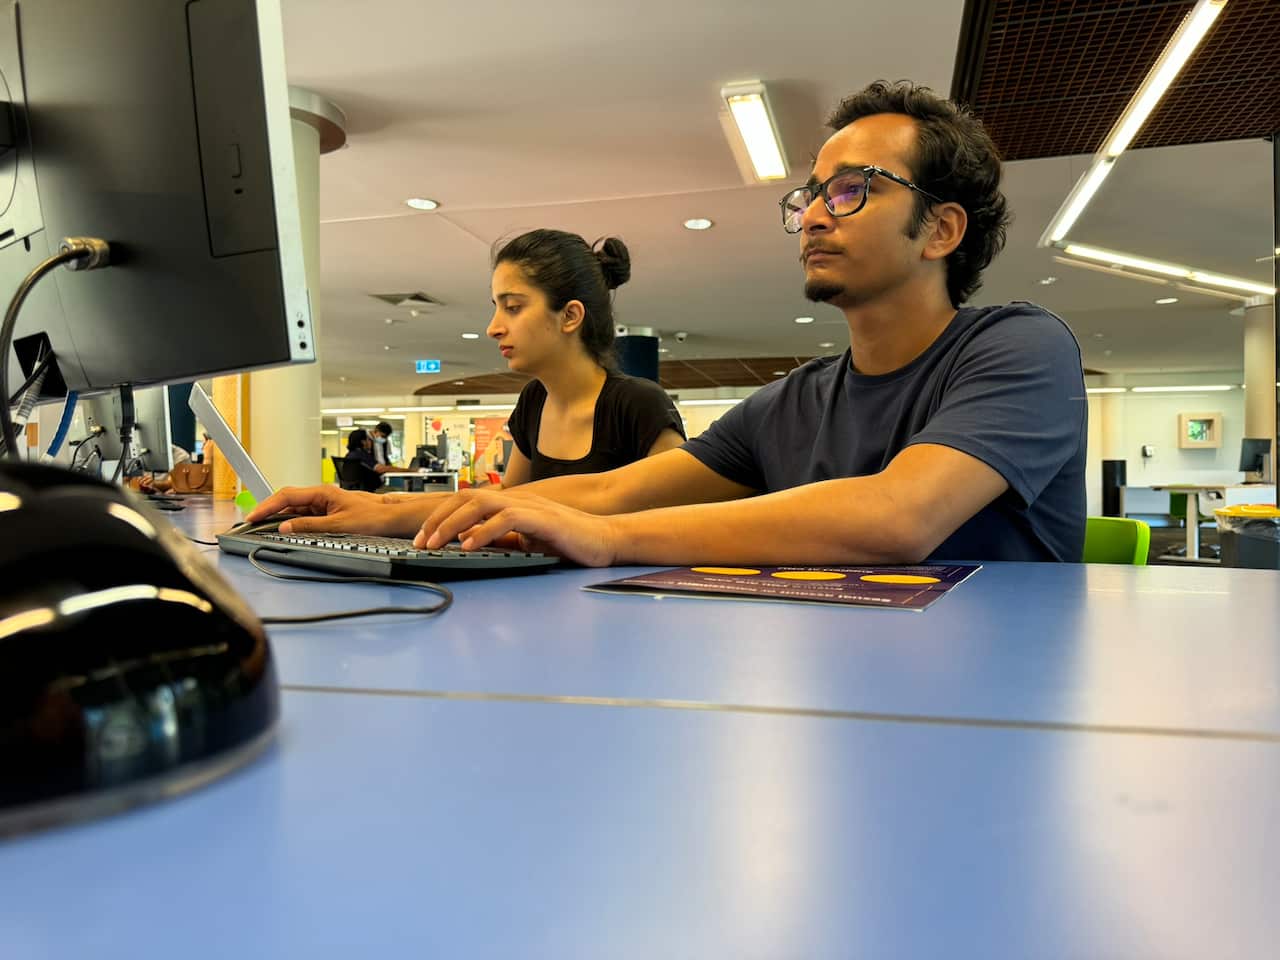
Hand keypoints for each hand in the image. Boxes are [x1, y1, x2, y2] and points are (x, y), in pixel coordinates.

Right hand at [245, 485, 426, 536]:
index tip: (253, 516)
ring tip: (261, 526)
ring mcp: (323, 503)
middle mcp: (321, 495)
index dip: (267, 506)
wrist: (391, 519)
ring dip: (278, 516)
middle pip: (287, 500)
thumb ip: (310, 525)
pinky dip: (291, 521)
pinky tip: (283, 528)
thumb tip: (286, 527)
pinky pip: (303, 514)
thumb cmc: (372, 517)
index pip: (287, 495)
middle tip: (250, 522)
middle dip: (267, 510)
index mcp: (322, 492)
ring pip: (294, 508)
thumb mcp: (338, 524)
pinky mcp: (327, 512)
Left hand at [414, 490, 618, 566]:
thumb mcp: (526, 541)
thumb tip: (468, 543)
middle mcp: (516, 499)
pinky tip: (469, 546)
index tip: (423, 538)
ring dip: (452, 524)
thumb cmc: (570, 541)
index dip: (441, 517)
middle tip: (420, 542)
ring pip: (479, 503)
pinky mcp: (542, 519)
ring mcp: (529, 506)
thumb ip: (500, 539)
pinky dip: (483, 531)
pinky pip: (506, 519)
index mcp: (510, 504)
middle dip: (437, 519)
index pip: (466, 501)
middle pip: (465, 497)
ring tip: (436, 544)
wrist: (606, 540)